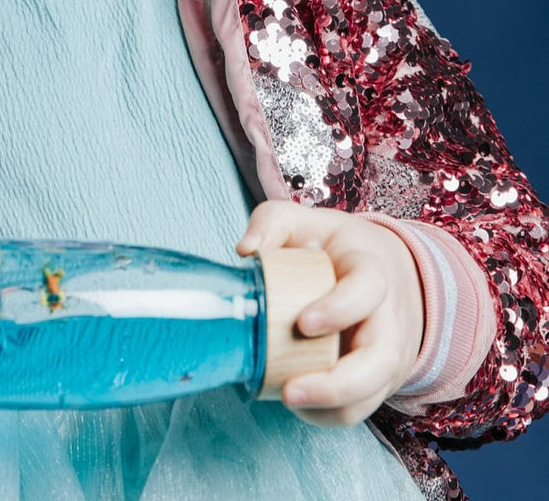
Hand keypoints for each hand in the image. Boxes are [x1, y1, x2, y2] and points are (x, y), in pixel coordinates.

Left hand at [236, 201, 423, 426]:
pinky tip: (297, 403)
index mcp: (373, 271)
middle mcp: (390, 319)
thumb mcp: (306, 222)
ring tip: (286, 398)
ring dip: (330, 406)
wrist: (386, 270)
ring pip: (371, 394)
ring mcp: (388, 354)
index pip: (367, 290)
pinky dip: (328, 414)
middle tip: (290, 390)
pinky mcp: (378, 380)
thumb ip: (272, 223)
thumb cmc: (337, 247)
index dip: (339, 309)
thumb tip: (245, 251)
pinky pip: (359, 408)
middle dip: (337, 384)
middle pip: (380, 361)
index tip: (303, 323)